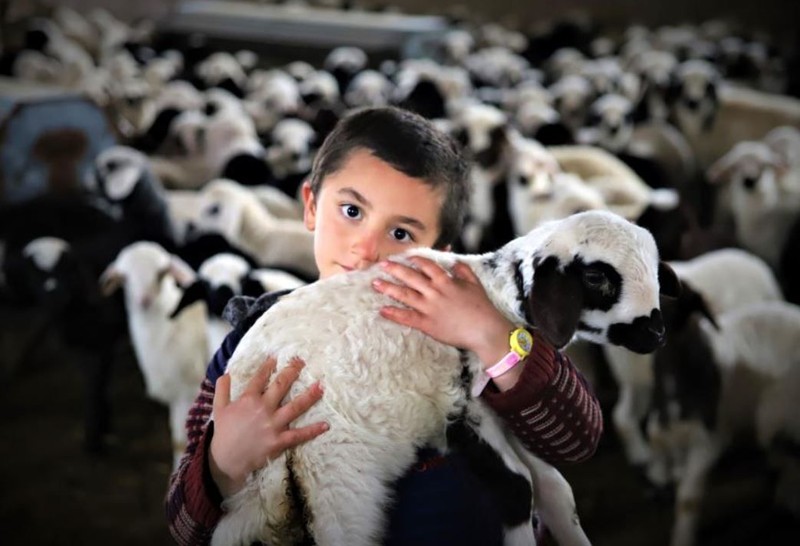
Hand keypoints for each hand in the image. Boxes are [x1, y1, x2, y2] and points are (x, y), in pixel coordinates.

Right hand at [209, 356, 326, 497]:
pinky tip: (326, 425)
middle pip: (281, 386)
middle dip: (292, 372)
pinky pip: (299, 434)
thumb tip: (225, 373)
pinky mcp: (279, 441)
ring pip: (295, 407)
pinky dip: (313, 430)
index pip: (260, 378)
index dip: (268, 366)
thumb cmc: (224, 433)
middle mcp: (262, 409)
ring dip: (310, 396)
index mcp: (248, 400)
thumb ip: (222, 390)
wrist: (226, 460)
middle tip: (302, 361)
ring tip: (321, 386)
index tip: (277, 357)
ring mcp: (272, 425)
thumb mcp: (219, 409)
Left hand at [372, 257, 513, 365]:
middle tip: (382, 264)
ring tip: (376, 283)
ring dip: (389, 288)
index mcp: (445, 281)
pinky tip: (382, 310)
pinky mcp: (427, 324)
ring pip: (405, 295)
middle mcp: (434, 292)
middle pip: (411, 277)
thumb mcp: (475, 284)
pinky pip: (407, 317)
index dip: (415, 259)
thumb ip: (463, 270)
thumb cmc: (482, 307)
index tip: (406, 257)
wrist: (484, 330)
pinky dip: (394, 313)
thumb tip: (454, 261)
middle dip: (395, 269)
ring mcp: (429, 308)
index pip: (427, 265)